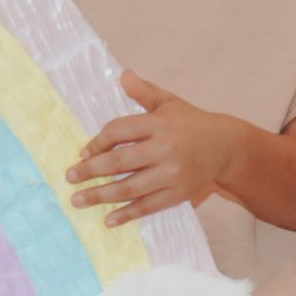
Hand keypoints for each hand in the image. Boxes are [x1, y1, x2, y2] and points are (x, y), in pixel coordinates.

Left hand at [66, 71, 236, 224]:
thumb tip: (123, 74)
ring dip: (100, 195)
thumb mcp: (169, 102)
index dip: (97, 142)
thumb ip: (144, 91)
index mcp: (159, 124)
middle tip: (69, 177)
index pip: (119, 131)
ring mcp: (172, 173)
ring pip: (130, 187)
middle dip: (90, 171)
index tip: (82, 153)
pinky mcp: (178, 193)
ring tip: (77, 200)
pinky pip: (148, 206)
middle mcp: (165, 149)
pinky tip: (108, 220)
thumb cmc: (191, 123)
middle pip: (120, 161)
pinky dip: (127, 214)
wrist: (226, 147)